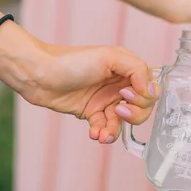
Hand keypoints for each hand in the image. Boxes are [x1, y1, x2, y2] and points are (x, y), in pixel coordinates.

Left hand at [21, 44, 158, 144]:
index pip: (151, 87)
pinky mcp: (92, 113)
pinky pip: (105, 128)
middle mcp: (120, 85)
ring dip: (116, 129)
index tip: (129, 94)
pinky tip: (94, 134)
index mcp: (127, 69)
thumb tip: (150, 89)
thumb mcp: (109, 56)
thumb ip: (136, 69)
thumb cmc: (72, 61)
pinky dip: (102, 133)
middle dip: (134, 114)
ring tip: (103, 132)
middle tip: (117, 110)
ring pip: (124, 121)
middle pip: (142, 107)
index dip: (145, 95)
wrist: (39, 75)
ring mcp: (106, 100)